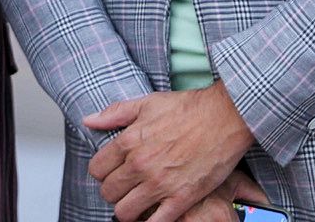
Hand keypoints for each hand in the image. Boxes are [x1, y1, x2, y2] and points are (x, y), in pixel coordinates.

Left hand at [83, 82, 255, 221]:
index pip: (96, 169)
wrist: (225, 117)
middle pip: (108, 193)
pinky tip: (154, 213)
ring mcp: (160, 184)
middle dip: (114, 192)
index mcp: (129, 141)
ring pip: (124, 212)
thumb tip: (89, 121)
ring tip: (137, 202)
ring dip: (127, 210)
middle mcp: (141, 164)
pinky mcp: (181, 199)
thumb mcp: (146, 103)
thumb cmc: (189, 108)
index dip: (102, 172)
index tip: (112, 172)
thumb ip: (114, 113)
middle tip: (125, 188)